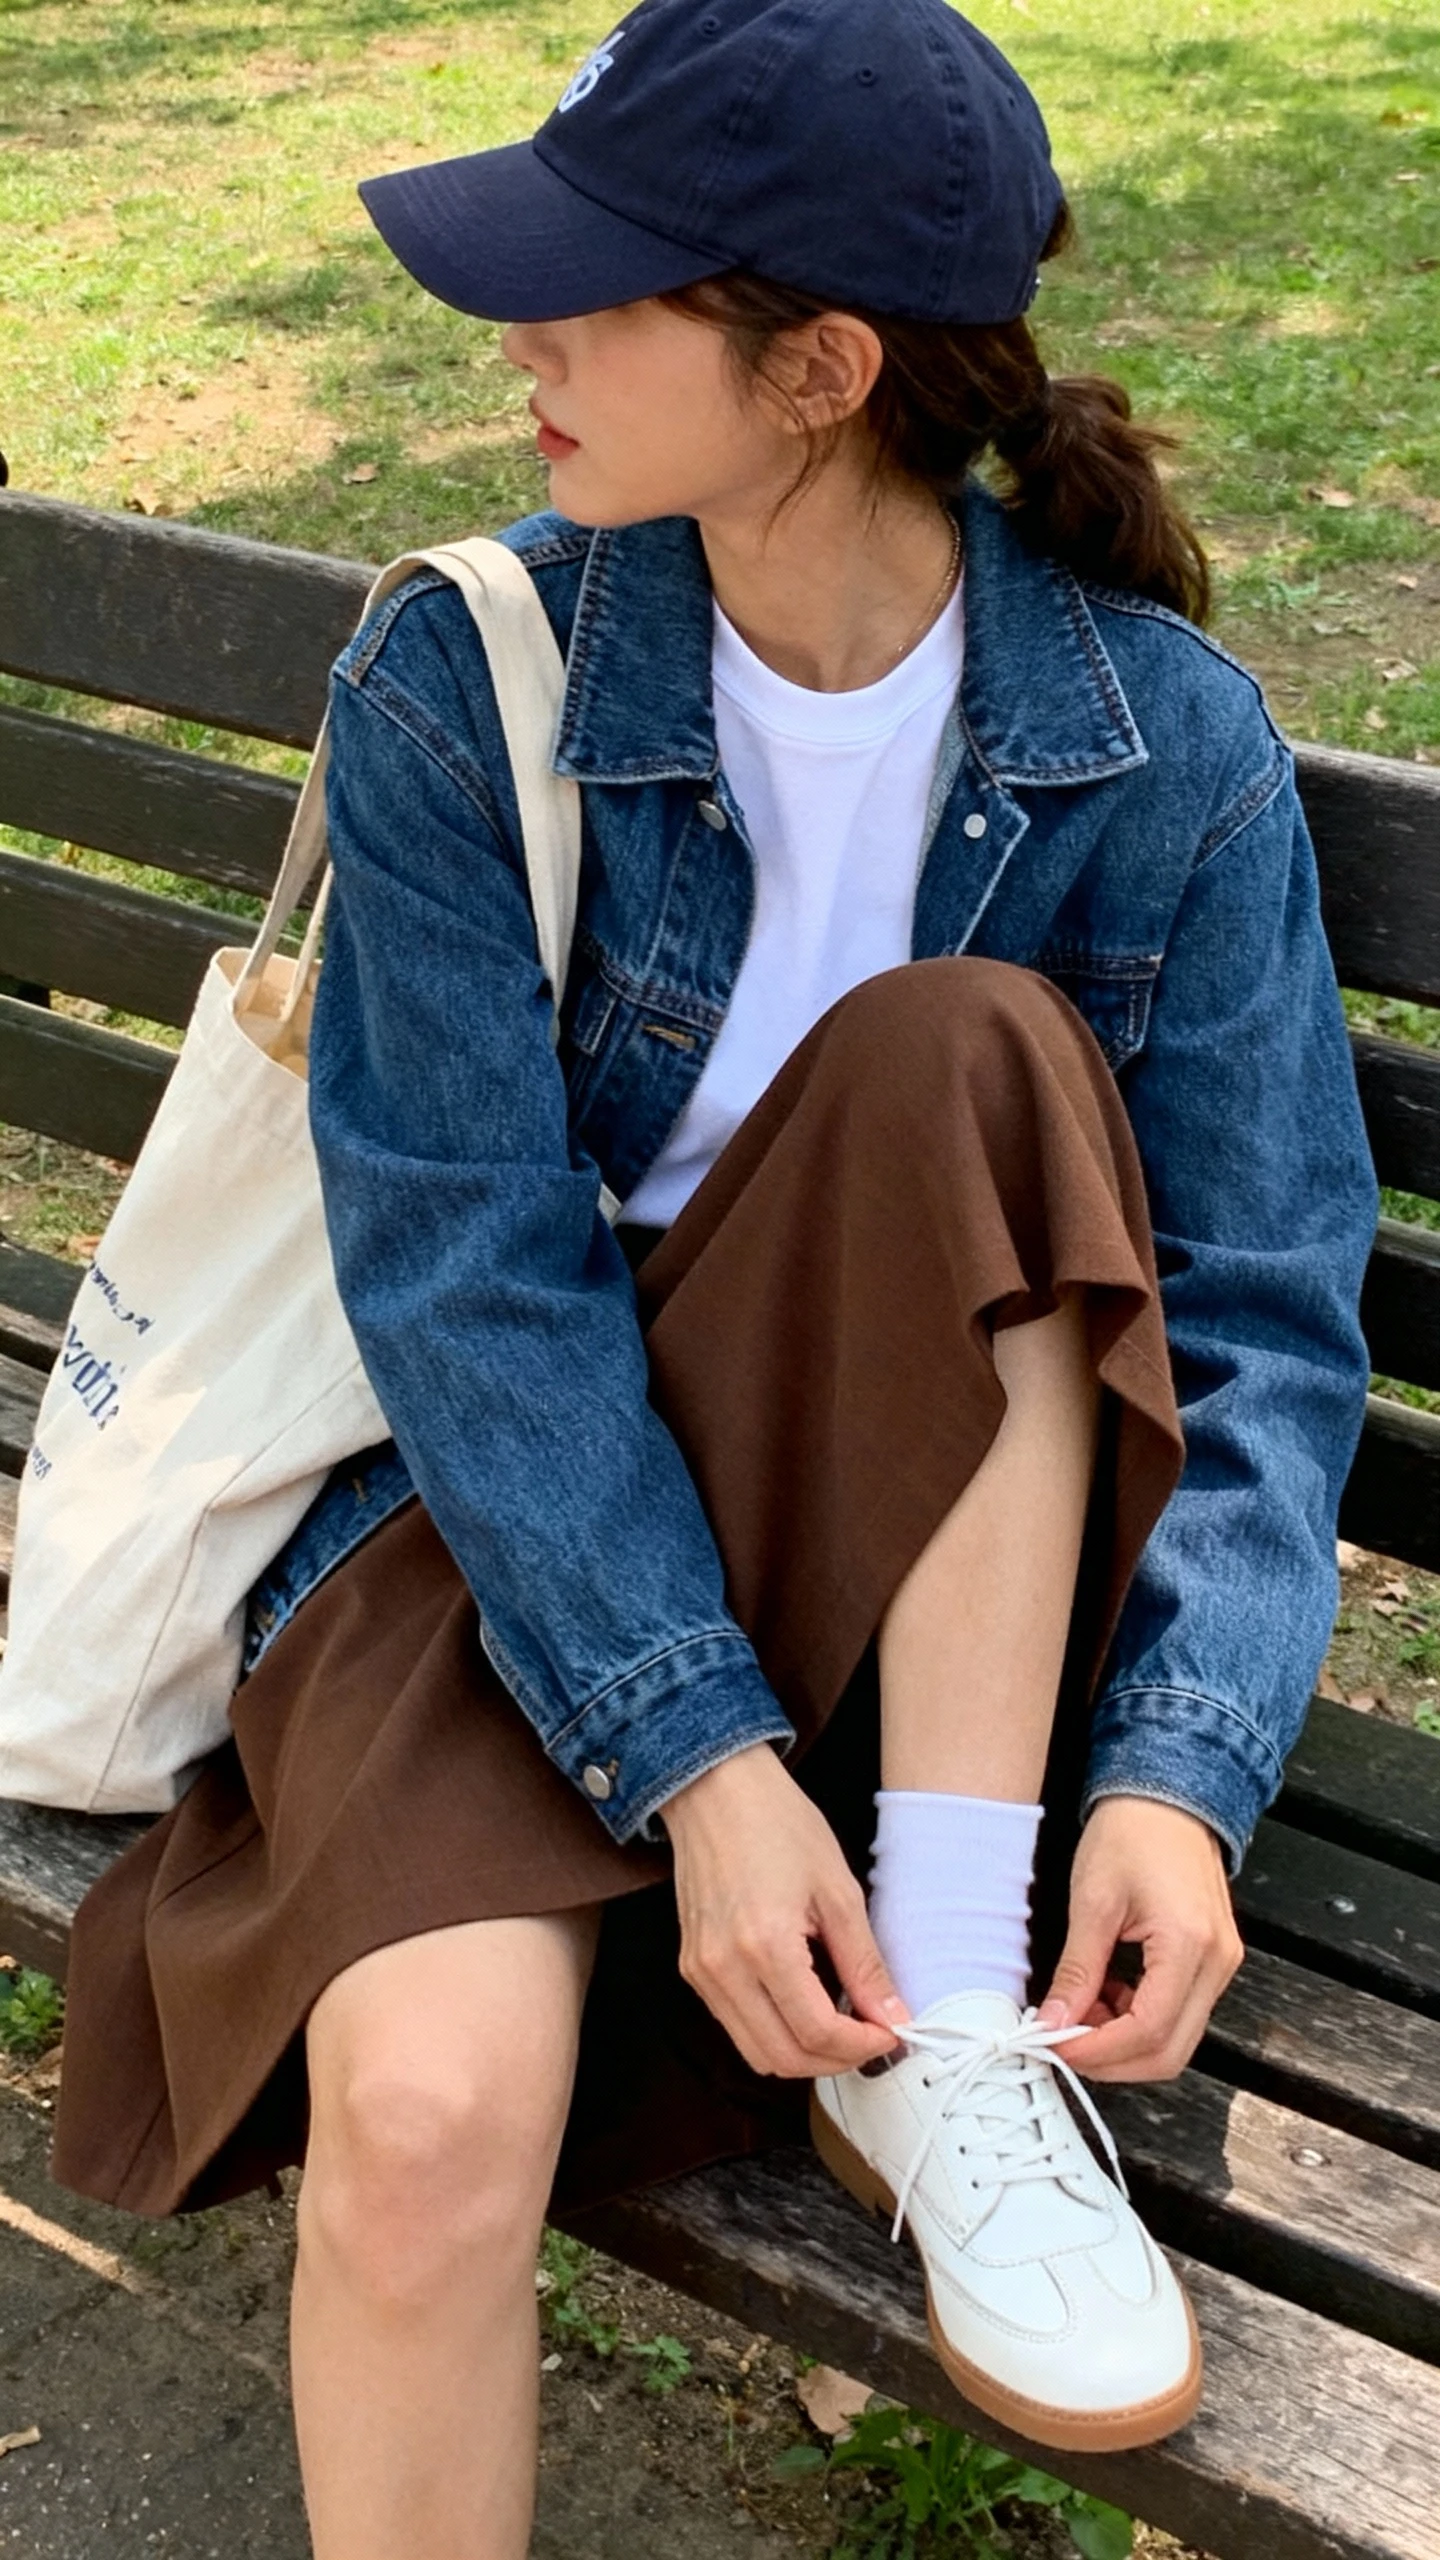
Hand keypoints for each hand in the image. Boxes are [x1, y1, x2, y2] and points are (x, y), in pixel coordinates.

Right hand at [660, 1744, 907, 2077]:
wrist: (716, 1790)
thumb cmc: (777, 1824)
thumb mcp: (838, 1890)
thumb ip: (865, 1963)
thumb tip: (893, 2016)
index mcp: (764, 1945)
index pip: (816, 2033)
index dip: (861, 2046)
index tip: (891, 2033)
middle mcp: (723, 1969)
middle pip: (782, 2058)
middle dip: (835, 2061)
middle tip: (872, 2038)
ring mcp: (701, 1973)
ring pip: (756, 2052)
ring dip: (804, 2054)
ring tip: (842, 2026)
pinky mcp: (693, 1968)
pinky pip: (735, 2025)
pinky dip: (775, 2031)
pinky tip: (806, 2004)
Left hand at [1038, 1796, 1243, 2081]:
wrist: (1167, 1796)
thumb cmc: (1132, 1833)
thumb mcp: (1093, 1900)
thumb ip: (1077, 1970)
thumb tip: (1055, 2022)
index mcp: (1190, 1944)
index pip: (1148, 2030)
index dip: (1099, 2051)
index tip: (1056, 2046)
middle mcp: (1217, 1963)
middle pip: (1170, 2050)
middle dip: (1112, 2060)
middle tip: (1063, 2044)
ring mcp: (1221, 1964)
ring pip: (1177, 2038)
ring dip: (1124, 2042)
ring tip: (1078, 2015)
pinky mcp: (1213, 1961)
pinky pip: (1180, 2013)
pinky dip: (1139, 2021)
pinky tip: (1104, 1998)